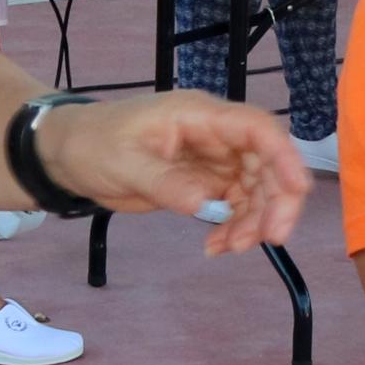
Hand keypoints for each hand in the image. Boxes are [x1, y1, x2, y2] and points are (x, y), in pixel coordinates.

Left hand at [38, 92, 309, 253]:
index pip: (257, 128)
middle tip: (270, 239)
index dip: (284, 156)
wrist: (69, 155)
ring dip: (253, 221)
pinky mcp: (204, 183)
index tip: (296, 191)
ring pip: (256, 189)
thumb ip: (165, 182)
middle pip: (267, 163)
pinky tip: (216, 246)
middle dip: (275, 201)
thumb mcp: (122, 163)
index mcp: (199, 116)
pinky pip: (234, 205)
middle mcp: (215, 135)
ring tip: (230, 247)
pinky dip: (233, 228)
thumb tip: (205, 204)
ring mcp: (213, 160)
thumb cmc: (92, 144)